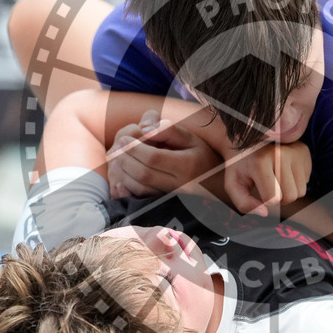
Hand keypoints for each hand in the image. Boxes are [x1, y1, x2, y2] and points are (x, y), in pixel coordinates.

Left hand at [107, 110, 222, 197]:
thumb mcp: (190, 138)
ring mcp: (172, 198)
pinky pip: (141, 198)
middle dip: (126, 159)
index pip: (154, 158)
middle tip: (117, 147)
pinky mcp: (165, 205)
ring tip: (116, 158)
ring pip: (140, 188)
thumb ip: (168, 130)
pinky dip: (126, 187)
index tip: (124, 138)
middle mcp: (180, 185)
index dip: (135, 148)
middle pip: (144, 174)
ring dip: (122, 173)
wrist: (216, 185)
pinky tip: (120, 175)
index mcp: (187, 166)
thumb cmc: (202, 156)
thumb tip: (144, 127)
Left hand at [223, 141, 311, 215]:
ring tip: (277, 178)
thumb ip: (244, 203)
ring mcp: (295, 151)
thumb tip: (265, 213)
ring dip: (290, 191)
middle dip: (280, 198)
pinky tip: (284, 170)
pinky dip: (296, 180)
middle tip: (269, 186)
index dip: (266, 201)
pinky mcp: (304, 151)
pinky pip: (306, 180)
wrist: (247, 140)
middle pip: (291, 196)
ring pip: (302, 191)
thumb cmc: (240, 167)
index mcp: (261, 161)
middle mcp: (281, 153)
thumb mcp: (233, 185)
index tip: (259, 189)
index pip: (274, 199)